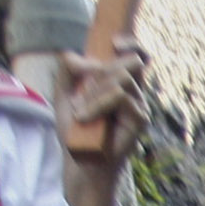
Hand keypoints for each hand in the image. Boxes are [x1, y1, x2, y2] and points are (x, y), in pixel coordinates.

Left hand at [57, 39, 150, 205]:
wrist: (80, 163)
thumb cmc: (75, 131)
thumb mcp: (63, 93)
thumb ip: (69, 68)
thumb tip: (88, 59)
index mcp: (120, 83)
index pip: (137, 54)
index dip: (131, 43)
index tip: (114, 43)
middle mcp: (135, 92)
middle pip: (127, 63)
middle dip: (98, 76)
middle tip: (80, 100)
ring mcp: (140, 105)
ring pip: (122, 78)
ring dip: (94, 94)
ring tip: (80, 114)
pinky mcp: (141, 119)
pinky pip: (121, 96)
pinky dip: (98, 104)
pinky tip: (84, 118)